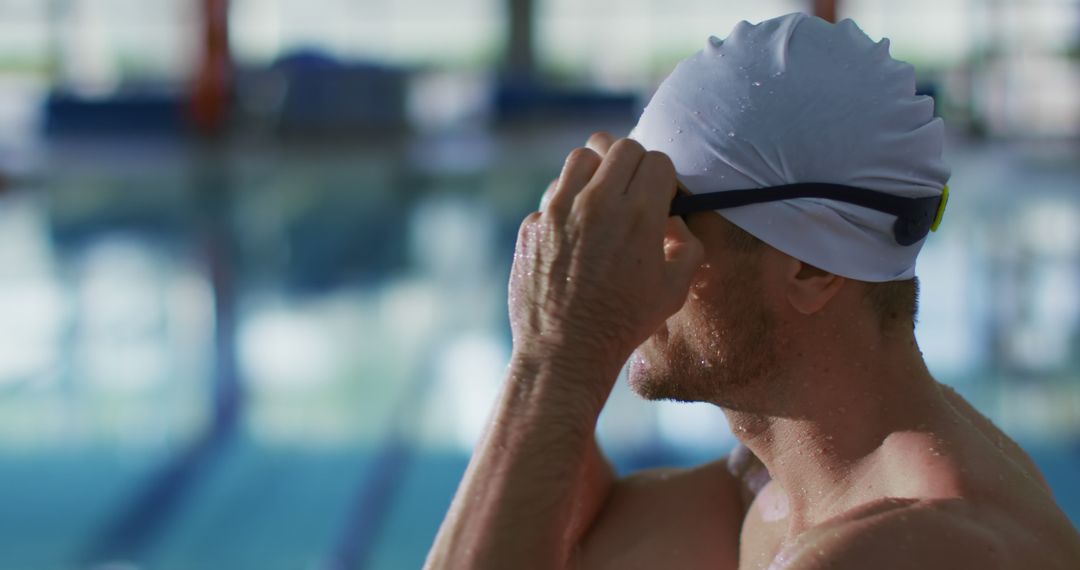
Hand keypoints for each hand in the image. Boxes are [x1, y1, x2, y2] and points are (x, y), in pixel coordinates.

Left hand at [509, 133, 703, 377]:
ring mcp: (557, 211)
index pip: (657, 160)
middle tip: (632, 193)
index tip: (660, 197)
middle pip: (620, 148)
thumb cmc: (625, 322)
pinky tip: (573, 234)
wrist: (566, 350)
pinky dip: (565, 205)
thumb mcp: (675, 287)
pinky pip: (552, 195)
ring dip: (596, 172)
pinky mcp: (532, 225)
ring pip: (581, 157)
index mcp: (638, 213)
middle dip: (633, 166)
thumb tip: (676, 221)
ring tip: (601, 201)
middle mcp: (596, 203)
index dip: (663, 178)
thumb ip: (687, 245)